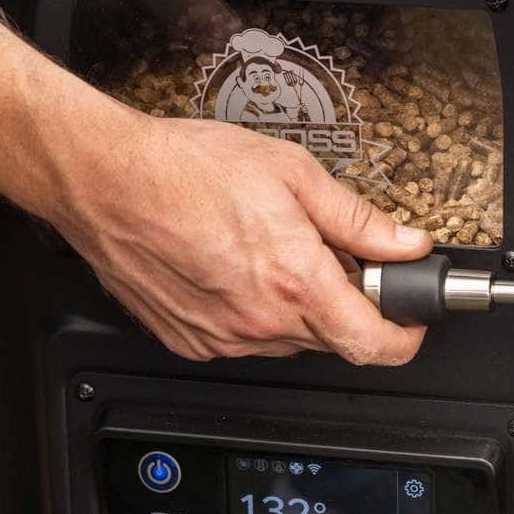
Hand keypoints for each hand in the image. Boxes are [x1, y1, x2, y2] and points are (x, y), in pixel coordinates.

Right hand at [50, 114, 432, 363]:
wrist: (103, 179)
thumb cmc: (185, 168)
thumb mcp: (293, 173)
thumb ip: (359, 219)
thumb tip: (404, 243)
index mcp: (295, 282)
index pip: (375, 345)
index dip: (404, 337)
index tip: (410, 318)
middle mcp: (260, 322)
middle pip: (334, 340)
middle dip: (346, 304)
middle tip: (330, 257)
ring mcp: (223, 338)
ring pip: (289, 341)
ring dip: (297, 308)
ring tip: (271, 252)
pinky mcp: (190, 341)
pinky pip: (244, 340)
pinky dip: (254, 313)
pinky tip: (235, 268)